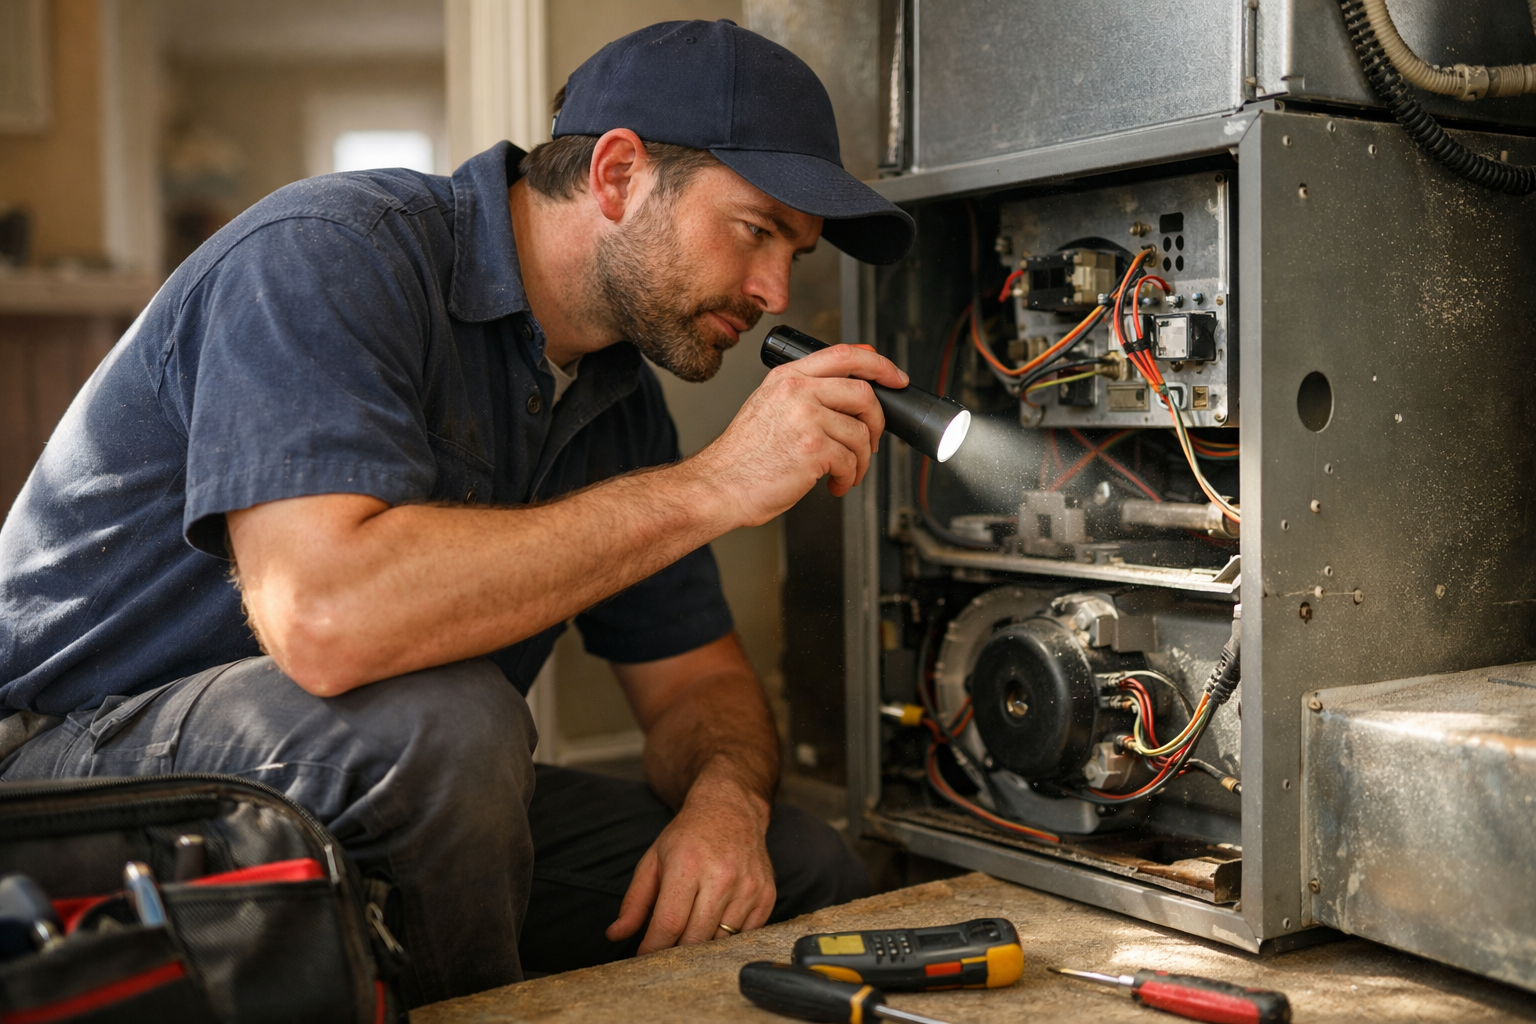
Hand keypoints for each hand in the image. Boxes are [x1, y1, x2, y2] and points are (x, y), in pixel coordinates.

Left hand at [605, 775, 775, 953]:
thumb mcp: (653, 861)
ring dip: (704, 944)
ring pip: (721, 942)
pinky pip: (746, 935)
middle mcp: (721, 876)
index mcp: (687, 866)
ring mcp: (748, 886)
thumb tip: (615, 935)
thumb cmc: (688, 836)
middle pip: (695, 939)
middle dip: (677, 949)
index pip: (668, 924)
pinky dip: (730, 937)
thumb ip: (634, 901)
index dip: (653, 948)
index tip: (644, 955)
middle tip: (668, 943)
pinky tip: (718, 919)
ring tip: (693, 927)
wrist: (731, 809)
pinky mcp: (766, 894)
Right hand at [689, 344, 908, 527]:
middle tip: (870, 441)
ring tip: (845, 472)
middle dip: (877, 422)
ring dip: (861, 460)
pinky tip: (833, 483)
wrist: (719, 485)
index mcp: (787, 377)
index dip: (878, 364)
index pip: (845, 355)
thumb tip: (849, 393)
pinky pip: (851, 460)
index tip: (895, 377)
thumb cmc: (743, 456)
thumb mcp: (769, 407)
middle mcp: (796, 390)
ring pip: (861, 433)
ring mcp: (805, 417)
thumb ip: (804, 394)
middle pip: (863, 393)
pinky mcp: (813, 448)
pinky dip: (848, 477)